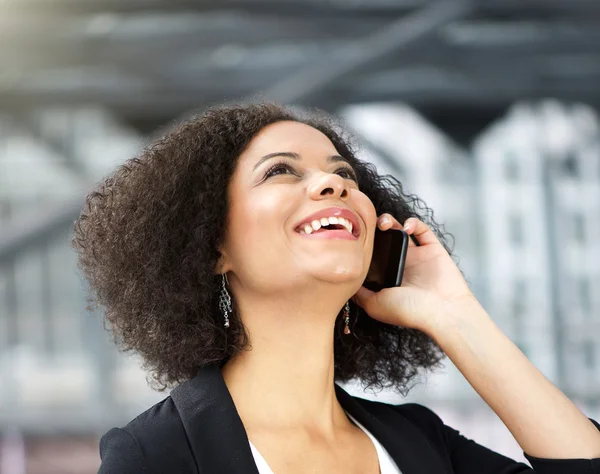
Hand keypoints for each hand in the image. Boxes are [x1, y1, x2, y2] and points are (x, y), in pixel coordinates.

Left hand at [352, 214, 475, 336]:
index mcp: (386, 277)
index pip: (370, 254)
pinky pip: (422, 229)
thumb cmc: (409, 311)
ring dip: (390, 221)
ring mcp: (416, 256)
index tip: (354, 237)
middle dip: (373, 229)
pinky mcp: (433, 248)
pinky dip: (413, 222)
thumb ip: (359, 292)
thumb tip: (345, 281)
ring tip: (384, 224)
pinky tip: (406, 227)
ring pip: (399, 230)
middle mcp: (400, 265)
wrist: (442, 312)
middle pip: (382, 239)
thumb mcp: (374, 304)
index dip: (362, 244)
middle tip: (368, 226)